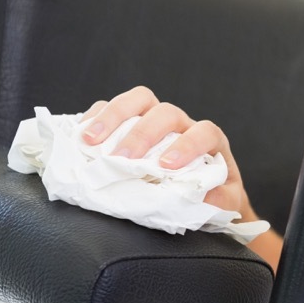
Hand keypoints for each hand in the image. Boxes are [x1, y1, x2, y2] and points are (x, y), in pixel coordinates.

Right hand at [79, 86, 256, 221]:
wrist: (200, 191)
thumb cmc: (211, 194)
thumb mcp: (223, 202)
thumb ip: (220, 200)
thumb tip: (205, 197)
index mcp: (208, 142)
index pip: (203, 132)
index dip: (187, 145)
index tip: (167, 165)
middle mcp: (182, 125)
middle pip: (165, 112)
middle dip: (142, 133)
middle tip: (123, 158)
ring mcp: (154, 119)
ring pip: (138, 100)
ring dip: (112, 117)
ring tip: (91, 142)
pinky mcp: (128, 122)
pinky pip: (111, 107)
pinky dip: (94, 117)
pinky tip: (80, 136)